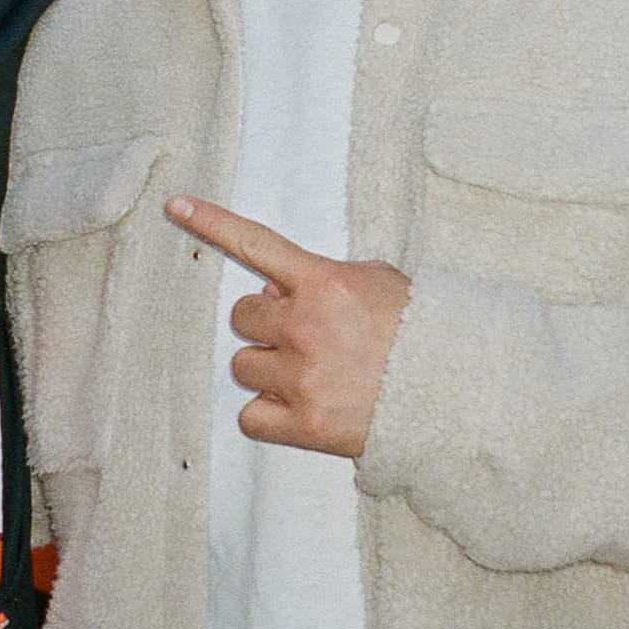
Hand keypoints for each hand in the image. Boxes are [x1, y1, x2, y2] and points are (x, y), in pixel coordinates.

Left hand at [169, 194, 411, 459]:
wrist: (452, 396)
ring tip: (312, 376)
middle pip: (243, 316)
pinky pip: (251, 416)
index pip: (256, 244)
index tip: (175, 204)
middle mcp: (306, 325)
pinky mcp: (303, 423)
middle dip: (268, 326)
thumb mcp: (380, 283)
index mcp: (325, 283)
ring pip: (243, 366)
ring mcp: (301, 376)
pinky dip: (269, 415)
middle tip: (305, 338)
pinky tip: (301, 408)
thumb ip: (326, 277)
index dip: (212, 221)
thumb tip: (274, 288)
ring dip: (268, 370)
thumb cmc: (418, 334)